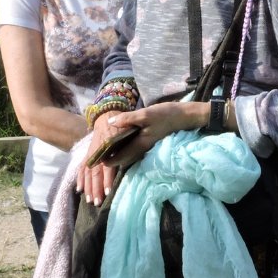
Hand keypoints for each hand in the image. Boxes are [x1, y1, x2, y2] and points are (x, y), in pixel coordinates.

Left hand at [76, 101, 207, 203]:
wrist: (184, 117)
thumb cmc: (165, 115)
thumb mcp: (145, 114)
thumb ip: (127, 119)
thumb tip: (110, 122)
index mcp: (139, 145)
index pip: (119, 158)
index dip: (106, 161)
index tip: (94, 162)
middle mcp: (142, 149)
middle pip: (122, 159)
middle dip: (109, 162)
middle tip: (95, 161)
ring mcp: (145, 146)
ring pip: (127, 155)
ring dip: (115, 156)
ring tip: (103, 153)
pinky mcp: (148, 141)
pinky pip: (132, 149)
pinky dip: (123, 149)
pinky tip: (117, 143)